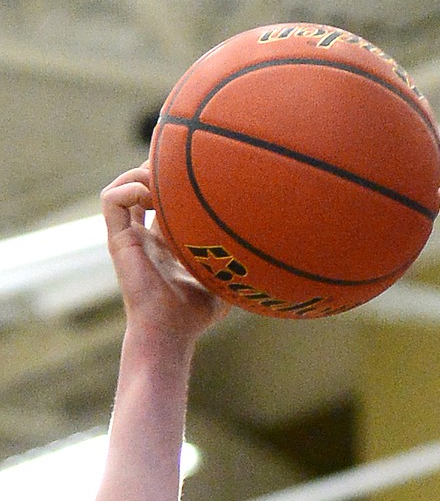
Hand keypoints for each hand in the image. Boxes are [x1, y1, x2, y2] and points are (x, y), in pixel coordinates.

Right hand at [101, 165, 226, 342]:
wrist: (170, 332)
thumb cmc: (196, 314)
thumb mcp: (223, 278)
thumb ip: (235, 259)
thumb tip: (266, 246)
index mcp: (166, 242)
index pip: (164, 200)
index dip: (173, 181)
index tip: (197, 174)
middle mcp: (145, 235)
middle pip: (141, 186)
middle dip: (156, 168)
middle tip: (179, 167)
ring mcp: (130, 237)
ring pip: (122, 187)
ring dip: (140, 175)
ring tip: (164, 183)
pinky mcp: (118, 241)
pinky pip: (112, 201)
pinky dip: (128, 189)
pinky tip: (152, 197)